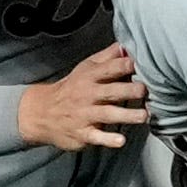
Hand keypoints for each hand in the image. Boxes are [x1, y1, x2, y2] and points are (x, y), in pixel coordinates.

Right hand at [17, 43, 149, 149]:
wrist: (41, 113)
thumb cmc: (71, 88)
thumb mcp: (85, 68)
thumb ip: (107, 57)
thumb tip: (126, 45)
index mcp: (90, 76)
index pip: (109, 68)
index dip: (126, 66)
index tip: (141, 65)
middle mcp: (87, 95)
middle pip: (111, 91)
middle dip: (129, 90)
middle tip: (144, 90)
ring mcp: (85, 115)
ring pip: (108, 114)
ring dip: (126, 115)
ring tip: (143, 116)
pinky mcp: (83, 134)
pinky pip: (97, 137)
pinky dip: (108, 140)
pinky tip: (121, 141)